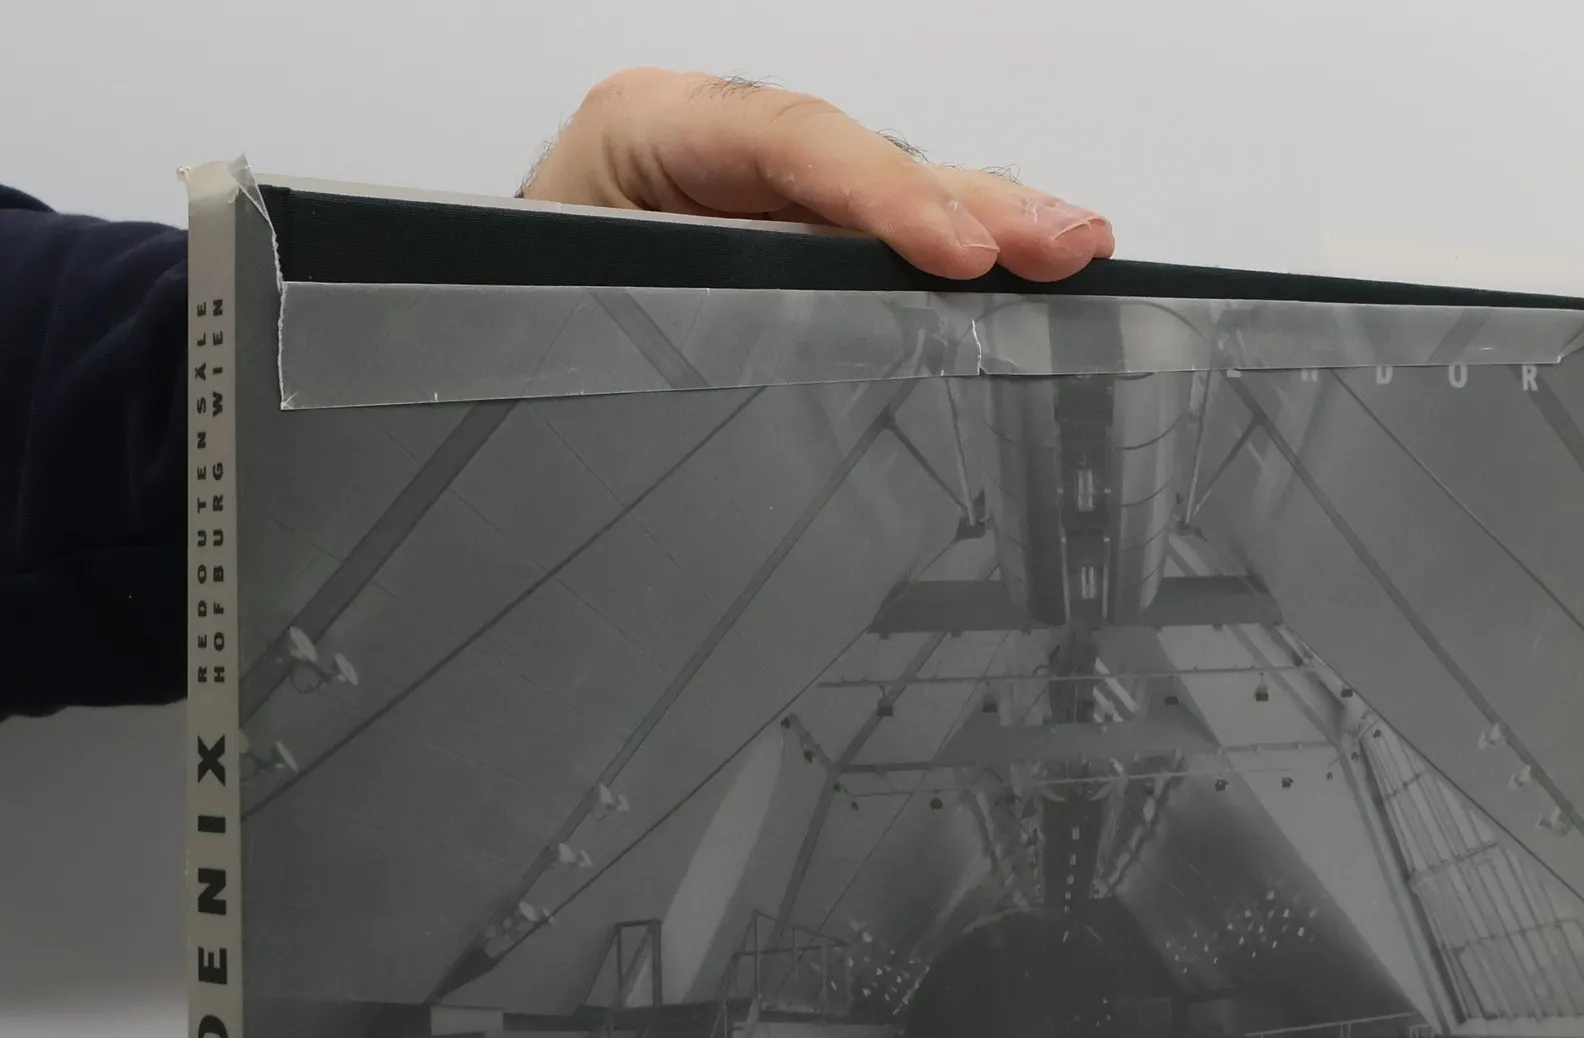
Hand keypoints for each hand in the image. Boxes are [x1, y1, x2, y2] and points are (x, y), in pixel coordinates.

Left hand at [522, 68, 1114, 282]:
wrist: (481, 326)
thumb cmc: (521, 300)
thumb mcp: (575, 292)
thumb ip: (679, 294)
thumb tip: (804, 310)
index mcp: (646, 133)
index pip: (784, 140)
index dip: (880, 191)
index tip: (957, 250)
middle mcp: (716, 148)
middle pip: (862, 156)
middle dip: (970, 199)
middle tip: (1057, 239)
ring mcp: (762, 195)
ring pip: (887, 193)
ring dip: (991, 222)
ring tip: (1071, 246)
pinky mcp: (789, 242)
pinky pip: (882, 238)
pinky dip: (960, 256)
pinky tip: (1023, 267)